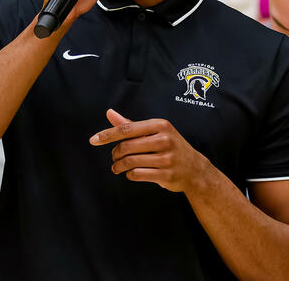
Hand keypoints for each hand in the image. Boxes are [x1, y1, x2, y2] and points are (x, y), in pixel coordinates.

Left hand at [89, 108, 208, 192]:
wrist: (194, 169)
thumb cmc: (169, 146)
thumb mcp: (154, 131)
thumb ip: (130, 125)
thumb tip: (109, 113)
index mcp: (160, 125)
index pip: (127, 129)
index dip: (108, 135)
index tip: (93, 140)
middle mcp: (165, 140)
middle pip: (127, 147)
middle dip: (115, 154)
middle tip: (114, 157)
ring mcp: (167, 158)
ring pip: (130, 162)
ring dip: (119, 166)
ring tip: (117, 167)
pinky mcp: (166, 175)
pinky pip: (138, 174)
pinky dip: (129, 175)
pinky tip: (130, 173)